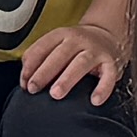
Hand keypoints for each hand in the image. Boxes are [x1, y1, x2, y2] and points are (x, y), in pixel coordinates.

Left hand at [15, 17, 132, 106]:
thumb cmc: (76, 47)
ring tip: (56, 94)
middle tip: (34, 88)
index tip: (24, 83)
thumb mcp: (57, 45)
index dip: (31, 65)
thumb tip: (25, 82)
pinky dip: (103, 88)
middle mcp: (78, 40)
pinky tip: (94, 100)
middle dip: (45, 72)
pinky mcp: (111, 62)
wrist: (107, 36)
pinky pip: (109, 75)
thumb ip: (39, 59)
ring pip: (81, 62)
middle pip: (60, 54)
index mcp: (61, 35)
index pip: (43, 47)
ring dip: (67, 78)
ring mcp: (95, 50)